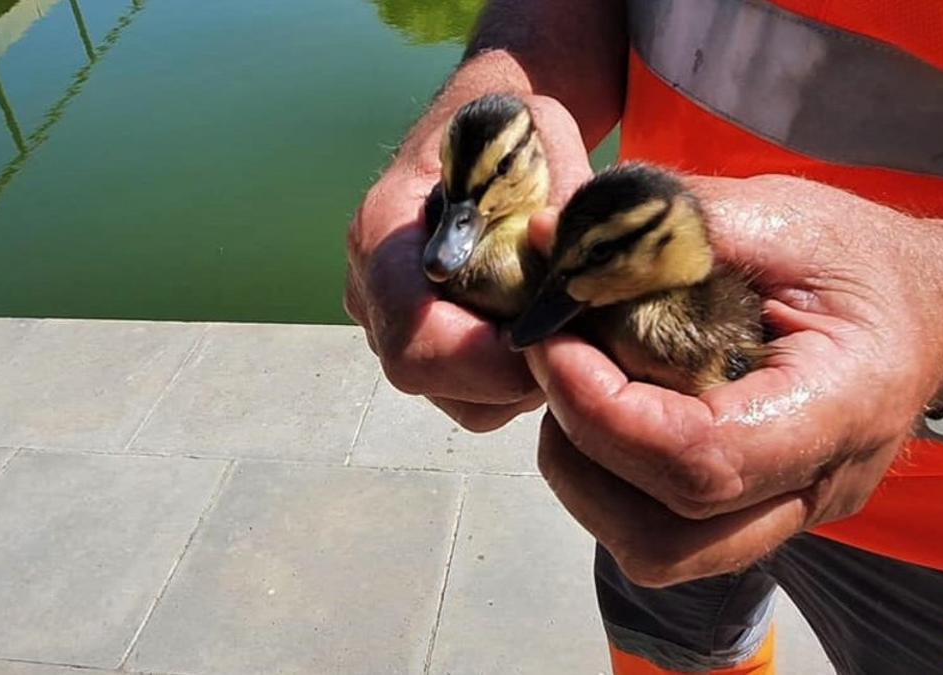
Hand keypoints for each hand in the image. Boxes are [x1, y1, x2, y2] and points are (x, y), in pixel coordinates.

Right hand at [345, 95, 591, 429]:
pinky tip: (543, 329)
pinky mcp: (419, 342)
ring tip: (561, 326)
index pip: (415, 343)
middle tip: (572, 336)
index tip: (552, 338)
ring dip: (518, 380)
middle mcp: (370, 289)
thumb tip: (554, 242)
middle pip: (433, 380)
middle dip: (512, 374)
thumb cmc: (513, 132)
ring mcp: (388, 322)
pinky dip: (513, 378)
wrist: (490, 133)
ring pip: (457, 397)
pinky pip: (467, 391)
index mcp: (382, 235)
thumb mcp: (541, 138)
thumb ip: (556, 192)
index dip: (486, 362)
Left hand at [525, 174, 942, 584]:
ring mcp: (784, 513)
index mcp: (842, 408)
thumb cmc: (863, 261)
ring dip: (585, 478)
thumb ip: (673, 227)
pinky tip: (603, 410)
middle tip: (552, 358)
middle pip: (666, 534)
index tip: (552, 339)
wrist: (930, 312)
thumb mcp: (783, 217)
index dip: (602, 408)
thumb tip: (552, 238)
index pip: (702, 459)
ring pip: (657, 552)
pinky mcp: (754, 513)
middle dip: (580, 448)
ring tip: (571, 389)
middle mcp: (814, 487)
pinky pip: (664, 534)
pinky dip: (608, 482)